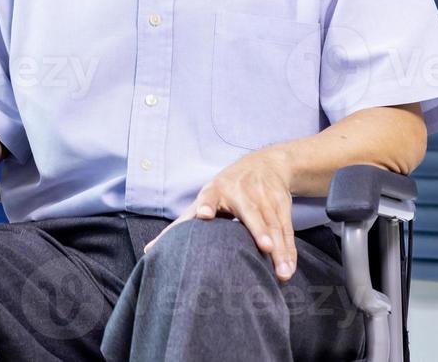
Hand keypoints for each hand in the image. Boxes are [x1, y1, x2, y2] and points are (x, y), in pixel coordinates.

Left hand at [144, 149, 298, 281]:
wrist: (266, 164)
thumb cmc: (225, 190)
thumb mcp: (205, 200)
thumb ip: (182, 225)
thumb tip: (149, 250)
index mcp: (215, 192)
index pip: (208, 198)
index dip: (206, 206)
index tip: (204, 215)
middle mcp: (240, 192)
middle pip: (250, 212)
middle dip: (258, 229)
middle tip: (263, 247)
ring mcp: (263, 196)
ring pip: (273, 223)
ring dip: (279, 249)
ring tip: (281, 272)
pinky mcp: (281, 203)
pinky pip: (286, 229)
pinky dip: (289, 250)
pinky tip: (288, 269)